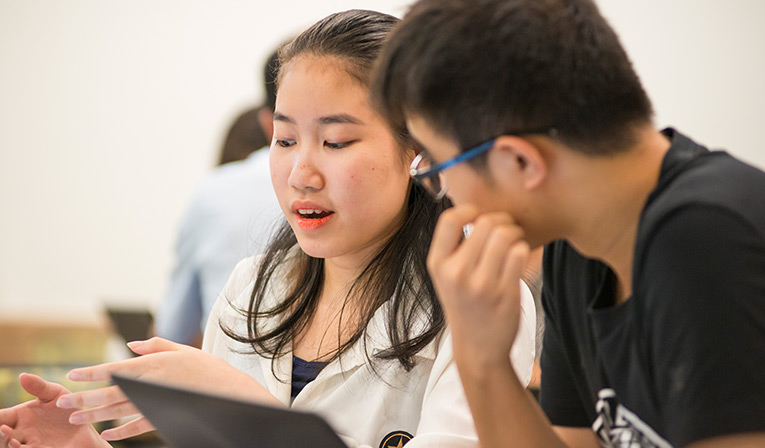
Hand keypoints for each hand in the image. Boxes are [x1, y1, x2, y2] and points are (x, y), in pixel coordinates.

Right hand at [0, 373, 109, 447]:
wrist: (86, 427)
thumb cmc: (67, 409)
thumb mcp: (55, 394)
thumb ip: (39, 386)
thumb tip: (22, 375)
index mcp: (20, 416)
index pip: (0, 417)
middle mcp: (21, 432)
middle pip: (2, 435)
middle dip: (0, 434)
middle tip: (3, 428)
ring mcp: (30, 444)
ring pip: (12, 446)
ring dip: (8, 444)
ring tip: (12, 439)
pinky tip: (21, 446)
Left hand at [57, 337, 279, 440]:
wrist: (229, 393)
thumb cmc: (208, 370)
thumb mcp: (183, 350)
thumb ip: (157, 346)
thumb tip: (133, 345)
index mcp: (152, 365)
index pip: (113, 369)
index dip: (91, 373)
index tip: (72, 375)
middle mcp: (149, 385)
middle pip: (109, 393)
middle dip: (83, 397)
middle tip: (61, 401)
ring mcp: (155, 404)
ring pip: (117, 411)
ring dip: (95, 415)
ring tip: (75, 418)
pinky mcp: (163, 419)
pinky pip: (138, 427)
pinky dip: (122, 431)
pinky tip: (108, 434)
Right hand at [427, 205, 528, 371]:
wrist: (478, 348)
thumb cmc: (465, 307)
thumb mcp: (446, 277)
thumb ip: (455, 248)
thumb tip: (475, 212)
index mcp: (438, 265)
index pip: (449, 220)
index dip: (468, 210)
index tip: (478, 215)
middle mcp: (456, 273)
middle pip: (485, 224)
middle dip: (501, 220)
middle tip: (506, 228)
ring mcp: (481, 284)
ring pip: (505, 235)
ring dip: (515, 233)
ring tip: (515, 241)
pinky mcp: (505, 293)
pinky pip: (519, 253)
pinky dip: (523, 251)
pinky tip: (518, 259)